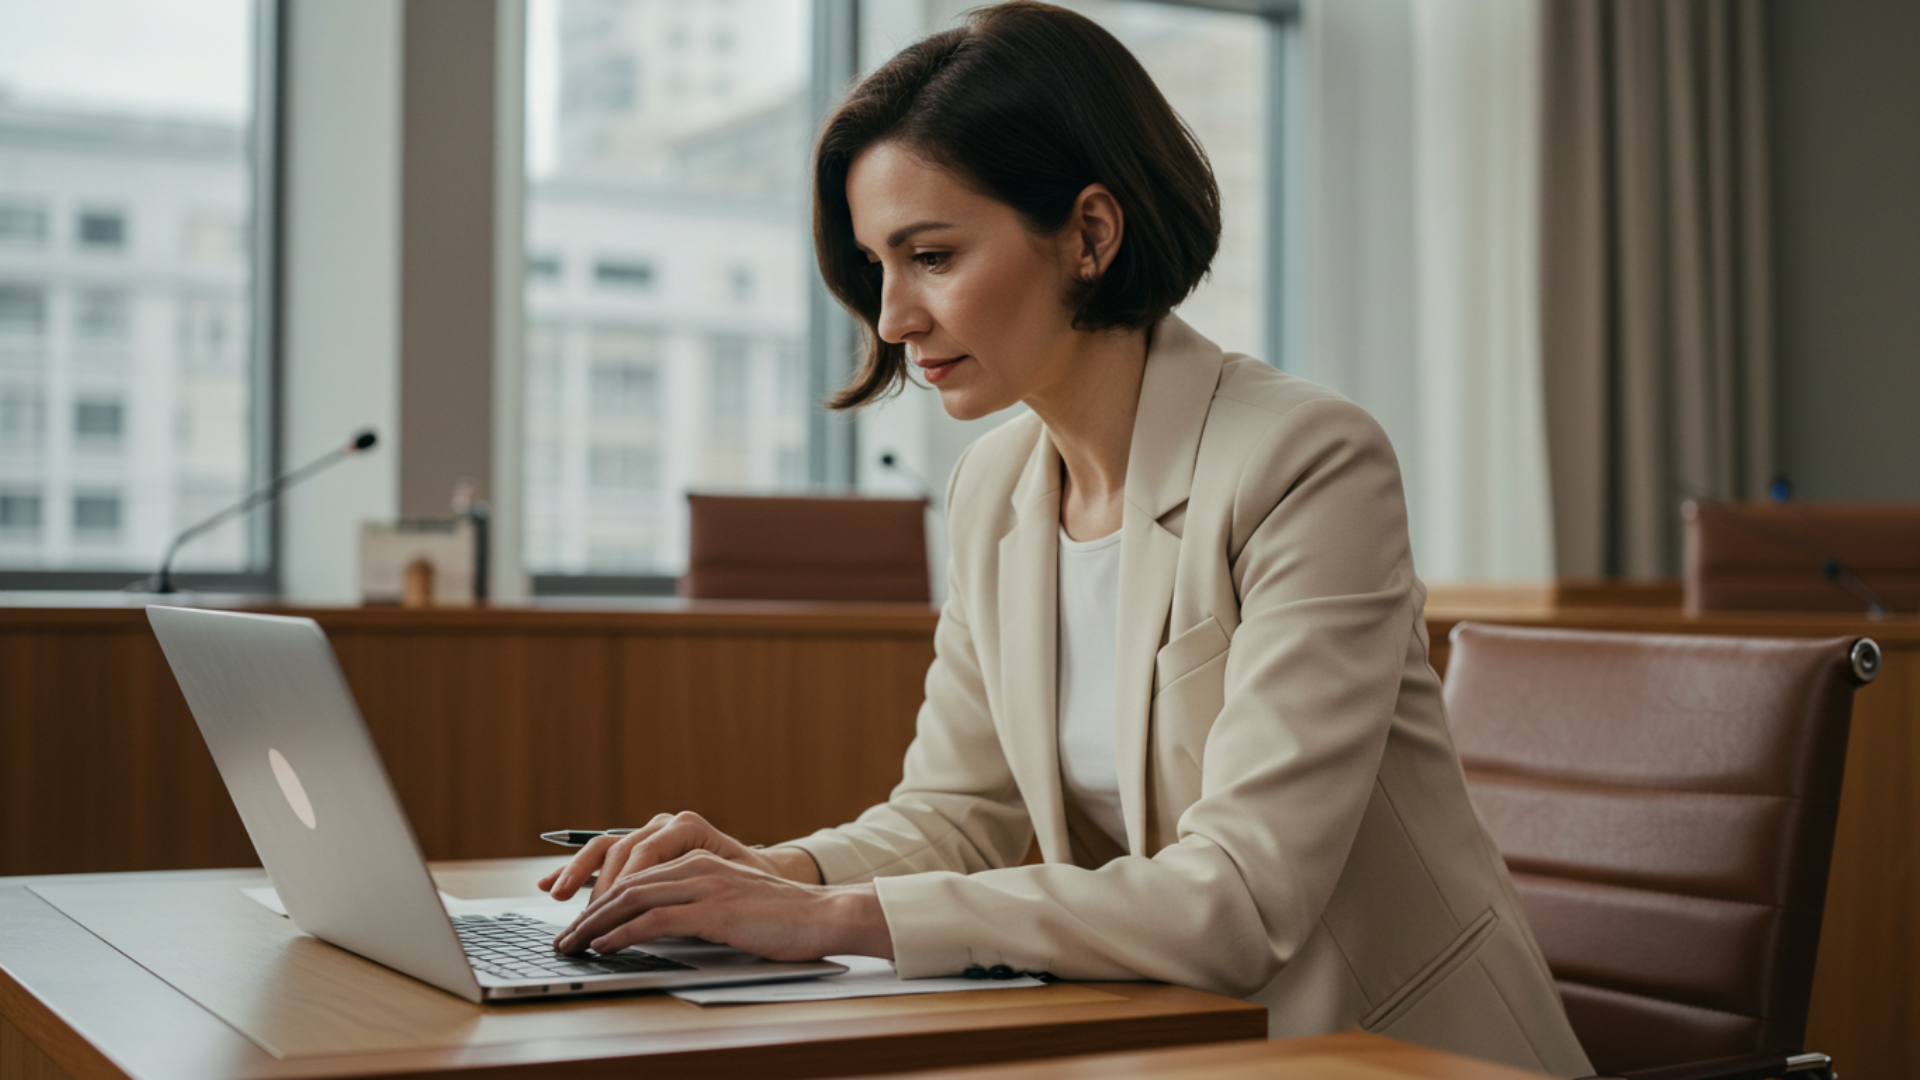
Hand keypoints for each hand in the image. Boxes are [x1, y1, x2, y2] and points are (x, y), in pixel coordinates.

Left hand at [551, 849, 892, 960]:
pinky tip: (604, 946)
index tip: (575, 919)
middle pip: (624, 883)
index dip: (598, 896)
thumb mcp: (730, 905)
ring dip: (594, 924)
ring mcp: (705, 885)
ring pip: (632, 899)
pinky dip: (623, 933)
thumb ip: (695, 907)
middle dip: (586, 912)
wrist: (825, 916)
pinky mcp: (714, 910)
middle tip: (562, 938)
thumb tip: (654, 929)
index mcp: (698, 860)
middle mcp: (696, 866)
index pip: (634, 874)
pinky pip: (655, 919)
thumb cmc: (782, 919)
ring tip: (572, 945)